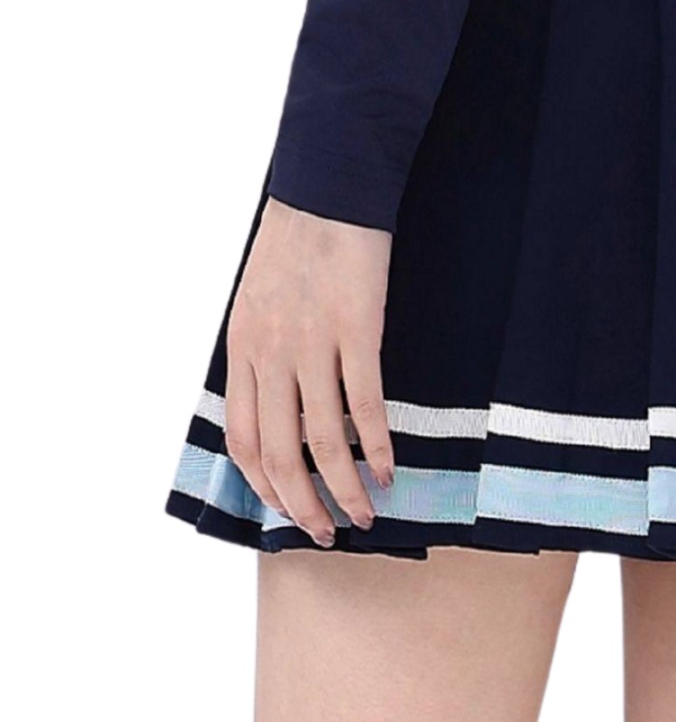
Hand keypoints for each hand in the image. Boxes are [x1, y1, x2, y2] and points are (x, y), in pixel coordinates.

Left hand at [224, 196, 394, 546]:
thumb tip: (280, 403)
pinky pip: (364, 404)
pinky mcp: (357, 330)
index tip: (290, 511)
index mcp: (242, 350)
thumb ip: (262, 353)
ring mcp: (313, 344)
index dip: (264, 487)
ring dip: (343, 487)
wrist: (328, 190)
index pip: (242, 440)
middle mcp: (271, 355)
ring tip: (366, 513)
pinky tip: (387, 468)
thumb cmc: (298, 243)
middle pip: (280, 452)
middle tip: (329, 530)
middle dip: (303, 504)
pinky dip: (375, 445)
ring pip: (323, 439)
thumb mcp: (257, 300)